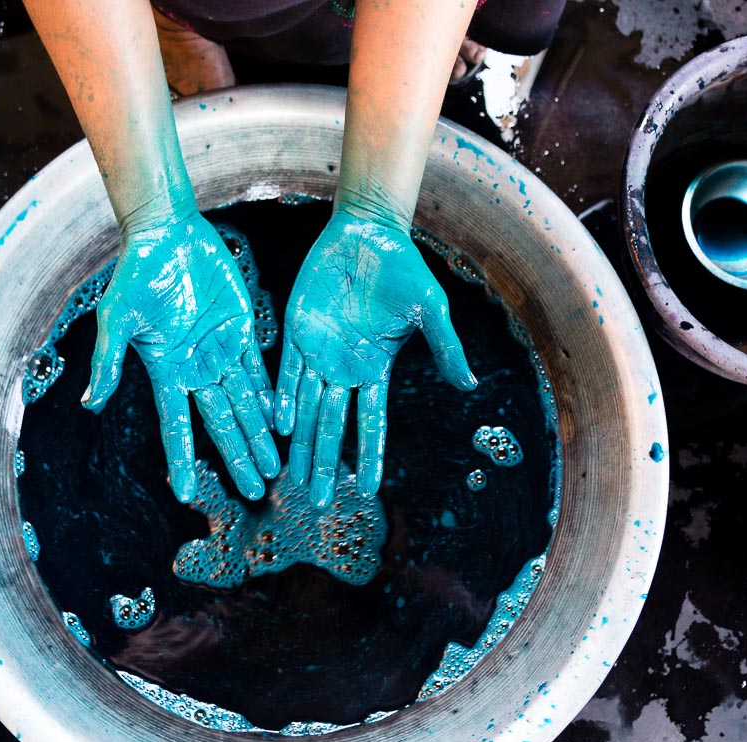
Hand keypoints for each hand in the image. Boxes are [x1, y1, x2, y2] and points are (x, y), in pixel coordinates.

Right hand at [82, 212, 278, 502]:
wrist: (165, 232)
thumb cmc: (135, 273)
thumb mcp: (116, 318)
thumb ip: (107, 362)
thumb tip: (89, 404)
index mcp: (167, 371)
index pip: (176, 425)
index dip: (182, 459)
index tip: (187, 493)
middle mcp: (196, 368)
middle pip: (221, 423)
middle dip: (238, 457)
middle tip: (256, 491)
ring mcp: (221, 350)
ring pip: (246, 403)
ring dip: (260, 436)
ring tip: (275, 468)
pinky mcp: (243, 328)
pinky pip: (261, 370)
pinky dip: (272, 396)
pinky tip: (284, 421)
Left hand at [275, 211, 476, 507]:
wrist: (367, 232)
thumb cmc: (403, 269)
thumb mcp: (430, 309)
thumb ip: (445, 347)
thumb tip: (468, 385)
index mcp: (375, 370)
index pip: (371, 423)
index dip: (369, 456)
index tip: (368, 491)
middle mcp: (344, 370)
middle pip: (332, 427)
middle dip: (325, 465)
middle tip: (316, 503)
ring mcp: (318, 353)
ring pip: (305, 409)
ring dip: (299, 444)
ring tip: (292, 479)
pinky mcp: (296, 332)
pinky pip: (285, 373)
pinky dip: (281, 399)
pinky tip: (278, 426)